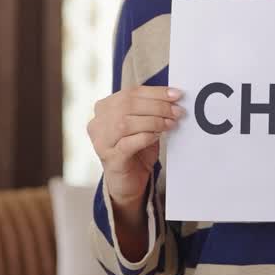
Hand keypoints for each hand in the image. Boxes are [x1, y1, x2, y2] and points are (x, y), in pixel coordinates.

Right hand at [87, 86, 184, 207]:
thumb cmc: (136, 150)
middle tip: (177, 111)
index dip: (155, 92)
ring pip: (126, 123)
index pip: (131, 93)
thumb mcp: (143, 125)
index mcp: (105, 108)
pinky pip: (127, 144)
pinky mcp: (110, 158)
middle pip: (128, 105)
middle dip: (157, 106)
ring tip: (170, 124)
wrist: (128, 181)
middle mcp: (98, 123)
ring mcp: (101, 141)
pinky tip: (157, 136)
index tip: (176, 94)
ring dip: (153, 121)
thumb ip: (151, 110)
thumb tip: (173, 97)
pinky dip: (145, 137)